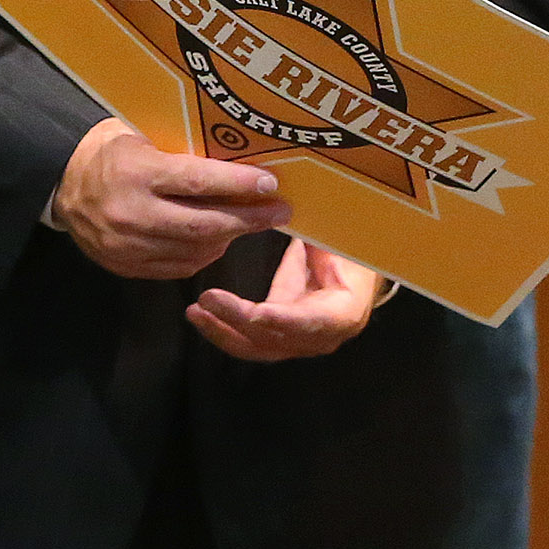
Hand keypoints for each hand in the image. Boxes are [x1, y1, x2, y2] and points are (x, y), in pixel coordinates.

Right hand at [51, 118, 290, 279]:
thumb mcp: (141, 134)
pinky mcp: (125, 266)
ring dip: (230, 238)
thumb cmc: (109, 148)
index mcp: (136, 173)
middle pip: (204, 225)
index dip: (239, 184)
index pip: (198, 182)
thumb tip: (238, 154)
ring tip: (253, 223)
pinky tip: (219, 240)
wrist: (61, 183)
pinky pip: (177, 267)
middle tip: (281, 212)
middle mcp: (132, 213)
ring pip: (194, 251)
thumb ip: (182, 149)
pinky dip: (204, 254)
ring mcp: (127, 246)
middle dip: (248, 219)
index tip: (272, 183)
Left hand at [187, 239, 384, 361]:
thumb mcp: (337, 237)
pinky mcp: (279, 336)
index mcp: (345, 311)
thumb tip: (289, 201)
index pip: (314, 321)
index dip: (285, 319)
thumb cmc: (347, 248)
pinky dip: (224, 327)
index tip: (256, 314)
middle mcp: (323, 335)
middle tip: (208, 300)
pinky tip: (200, 313)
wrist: (352, 269)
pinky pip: (249, 339)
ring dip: (224, 330)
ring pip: (258, 346)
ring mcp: (299, 340)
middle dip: (239, 322)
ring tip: (195, 311)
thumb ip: (317, 229)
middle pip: (278, 339)